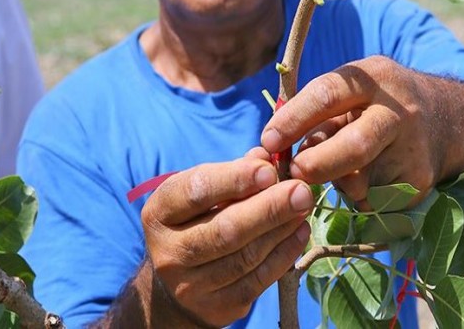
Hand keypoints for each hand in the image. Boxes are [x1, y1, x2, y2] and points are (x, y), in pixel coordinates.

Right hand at [141, 148, 312, 326]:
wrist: (177, 283)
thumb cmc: (197, 221)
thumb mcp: (203, 192)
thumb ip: (234, 172)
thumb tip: (268, 156)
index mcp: (159, 213)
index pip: (195, 192)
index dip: (235, 179)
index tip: (269, 169)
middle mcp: (168, 251)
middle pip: (224, 229)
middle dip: (268, 208)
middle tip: (301, 190)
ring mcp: (190, 285)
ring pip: (245, 256)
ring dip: (281, 229)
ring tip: (304, 207)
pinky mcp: (216, 307)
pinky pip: (257, 280)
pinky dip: (284, 255)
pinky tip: (300, 232)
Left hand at [262, 56, 442, 207]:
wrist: (446, 119)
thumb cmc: (375, 104)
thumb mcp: (350, 93)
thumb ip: (317, 116)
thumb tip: (276, 151)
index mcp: (372, 78)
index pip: (327, 95)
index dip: (294, 120)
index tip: (268, 140)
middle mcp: (398, 112)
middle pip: (354, 146)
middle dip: (318, 163)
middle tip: (294, 172)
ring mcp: (413, 149)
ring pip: (360, 180)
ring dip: (336, 181)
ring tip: (341, 168)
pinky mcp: (419, 182)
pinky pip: (372, 200)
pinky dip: (357, 196)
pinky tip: (367, 178)